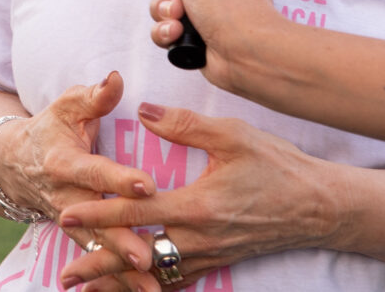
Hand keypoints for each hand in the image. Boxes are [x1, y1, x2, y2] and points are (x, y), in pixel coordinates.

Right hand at [0, 73, 161, 280]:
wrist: (11, 164)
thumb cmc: (51, 129)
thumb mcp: (66, 107)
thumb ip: (93, 96)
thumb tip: (116, 78)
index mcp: (64, 162)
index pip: (94, 171)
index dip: (118, 179)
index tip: (147, 185)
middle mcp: (64, 197)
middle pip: (95, 221)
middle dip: (120, 240)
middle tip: (146, 256)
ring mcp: (68, 221)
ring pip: (95, 248)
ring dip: (119, 269)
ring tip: (148, 286)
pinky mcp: (75, 236)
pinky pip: (95, 260)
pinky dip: (113, 279)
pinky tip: (140, 291)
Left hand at [54, 104, 342, 289]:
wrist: (319, 207)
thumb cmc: (278, 166)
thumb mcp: (233, 136)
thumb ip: (185, 125)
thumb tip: (145, 110)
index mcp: (196, 206)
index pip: (135, 212)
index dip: (98, 213)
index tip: (65, 215)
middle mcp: (199, 238)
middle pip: (137, 255)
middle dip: (98, 264)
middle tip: (64, 275)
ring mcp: (209, 254)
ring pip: (154, 274)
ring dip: (119, 281)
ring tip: (87, 289)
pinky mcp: (219, 261)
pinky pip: (177, 278)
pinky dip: (151, 284)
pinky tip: (134, 287)